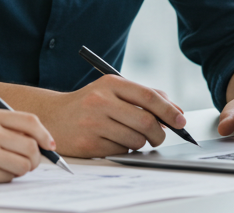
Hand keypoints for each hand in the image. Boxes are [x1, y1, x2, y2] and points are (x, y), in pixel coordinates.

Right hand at [0, 107, 54, 183]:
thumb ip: (1, 127)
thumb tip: (35, 141)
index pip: (30, 122)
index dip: (44, 135)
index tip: (49, 146)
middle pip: (31, 146)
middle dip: (36, 159)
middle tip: (28, 163)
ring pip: (23, 165)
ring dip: (21, 170)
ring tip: (6, 169)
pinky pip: (7, 179)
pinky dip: (4, 179)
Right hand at [36, 75, 185, 157]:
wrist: (52, 117)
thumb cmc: (89, 104)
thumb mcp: (112, 90)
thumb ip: (144, 96)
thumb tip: (176, 111)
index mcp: (110, 83)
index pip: (148, 96)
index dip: (169, 110)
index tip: (181, 121)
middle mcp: (100, 101)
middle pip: (146, 121)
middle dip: (160, 134)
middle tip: (159, 137)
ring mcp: (93, 123)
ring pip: (136, 140)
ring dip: (140, 142)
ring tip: (127, 136)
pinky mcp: (89, 144)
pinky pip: (121, 151)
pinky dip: (123, 149)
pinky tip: (110, 141)